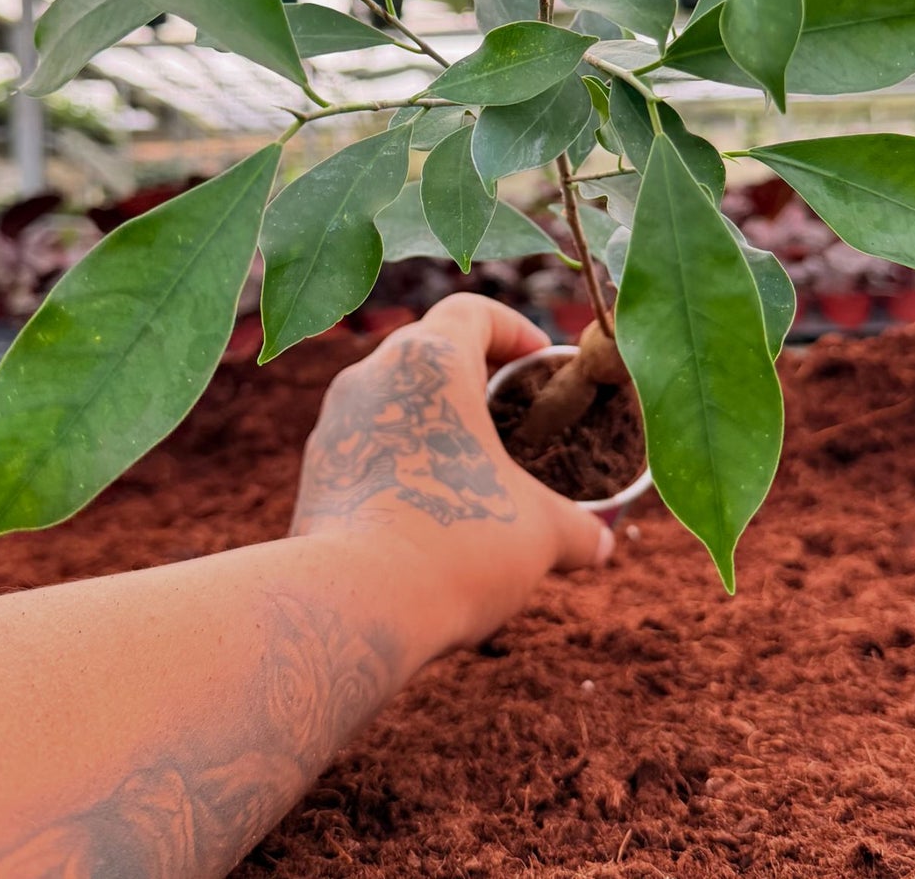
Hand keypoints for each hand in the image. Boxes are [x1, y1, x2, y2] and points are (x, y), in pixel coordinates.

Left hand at [290, 294, 612, 649]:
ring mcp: (334, 423)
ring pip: (393, 399)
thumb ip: (577, 528)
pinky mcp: (315, 473)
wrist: (354, 604)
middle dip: (473, 376)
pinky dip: (401, 461)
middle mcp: (373, 375)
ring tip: (472, 468)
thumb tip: (599, 544)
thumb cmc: (458, 542)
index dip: (513, 329)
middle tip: (511, 413)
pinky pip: (367, 446)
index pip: (472, 311)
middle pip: (429, 350)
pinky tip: (430, 507)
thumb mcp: (541, 533)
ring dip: (433, 422)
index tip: (539, 361)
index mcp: (431, 360)